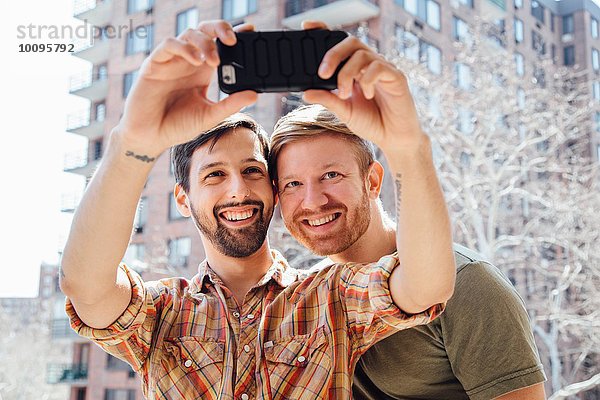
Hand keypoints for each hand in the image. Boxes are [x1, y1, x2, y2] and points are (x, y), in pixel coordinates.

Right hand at [114, 20, 257, 155]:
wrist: (151, 137)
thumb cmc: (178, 126)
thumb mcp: (210, 116)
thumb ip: (231, 104)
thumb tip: (255, 94)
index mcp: (204, 71)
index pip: (220, 45)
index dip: (234, 34)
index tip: (249, 29)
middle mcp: (189, 61)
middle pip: (206, 31)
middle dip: (220, 29)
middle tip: (232, 41)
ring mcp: (172, 60)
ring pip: (189, 34)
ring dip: (205, 43)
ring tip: (214, 60)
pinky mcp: (155, 63)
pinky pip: (169, 45)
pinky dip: (184, 48)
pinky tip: (196, 61)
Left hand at [301, 21, 425, 152]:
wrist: (394, 137)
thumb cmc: (371, 122)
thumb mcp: (343, 111)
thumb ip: (327, 100)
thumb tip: (305, 92)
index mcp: (353, 68)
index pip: (339, 43)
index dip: (324, 31)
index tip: (307, 27)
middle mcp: (368, 64)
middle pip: (350, 42)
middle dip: (333, 54)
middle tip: (323, 74)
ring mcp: (383, 68)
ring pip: (362, 54)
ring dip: (347, 74)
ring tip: (344, 94)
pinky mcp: (396, 76)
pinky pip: (379, 67)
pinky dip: (367, 80)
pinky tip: (367, 95)